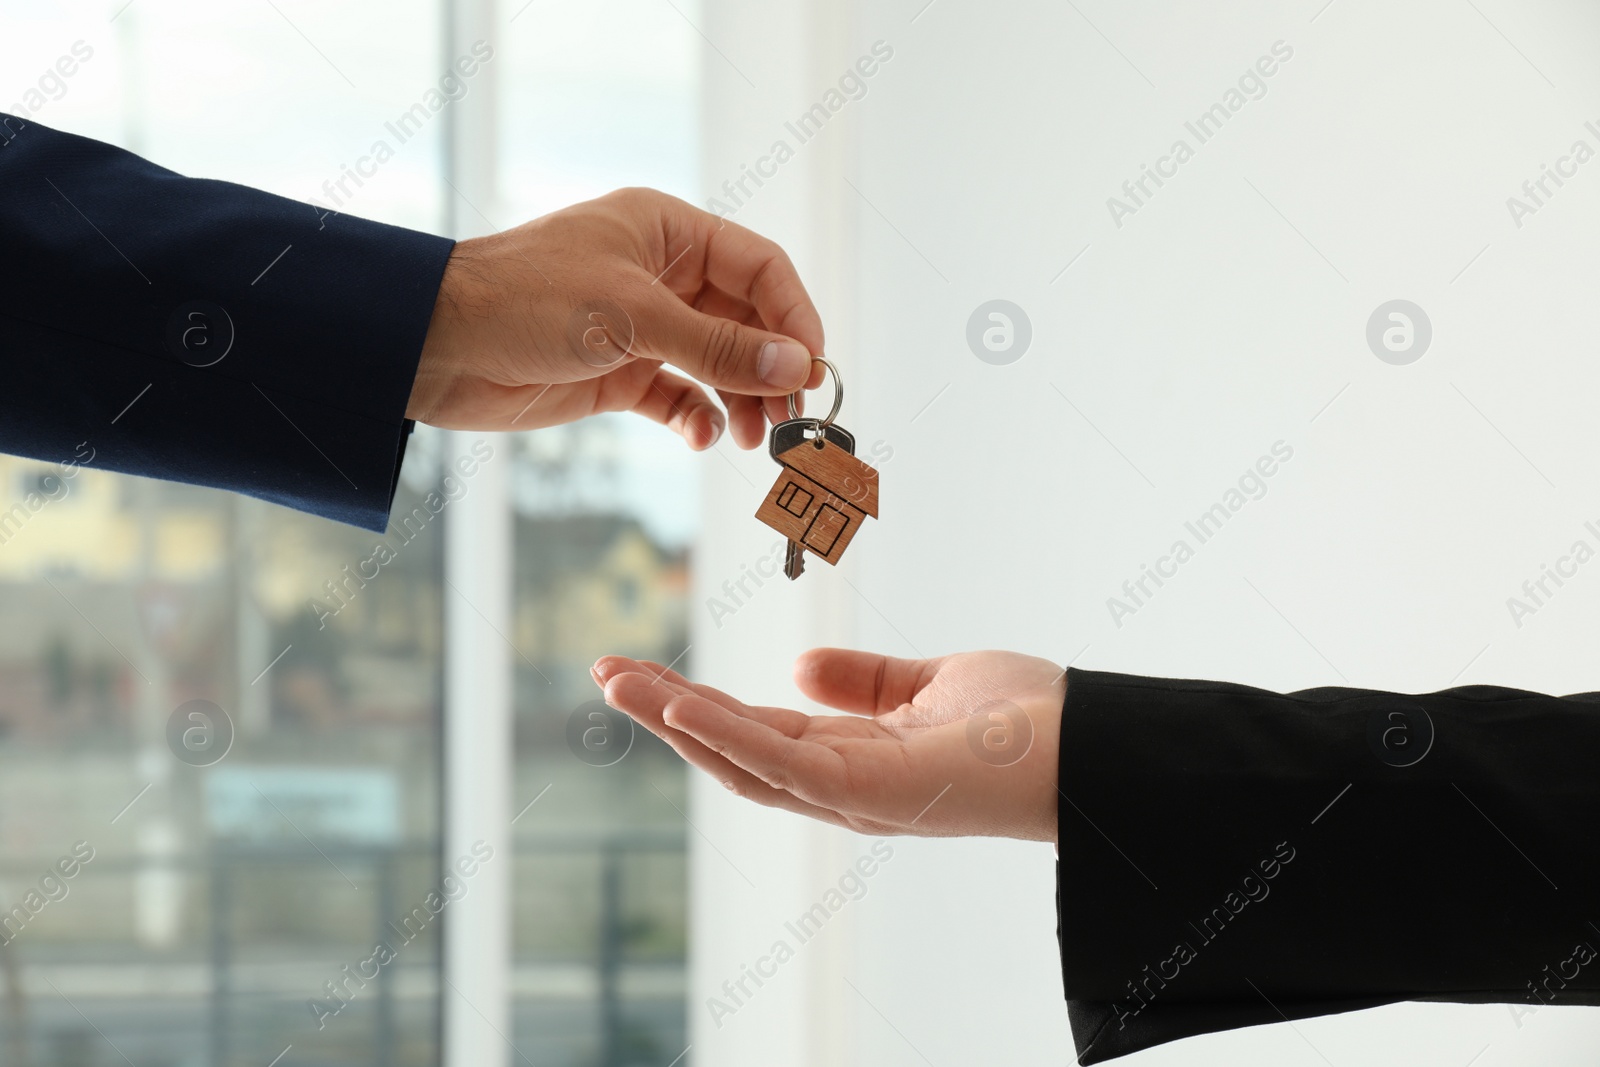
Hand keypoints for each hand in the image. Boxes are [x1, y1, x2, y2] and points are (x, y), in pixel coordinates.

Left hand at [407, 187, 825, 449]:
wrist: (433, 345)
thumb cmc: (523, 301)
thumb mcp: (630, 318)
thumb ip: (717, 347)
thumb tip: (795, 366)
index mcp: (668, 231)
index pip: (760, 268)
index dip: (795, 316)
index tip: (814, 369)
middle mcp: (661, 274)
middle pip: (745, 320)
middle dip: (770, 368)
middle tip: (791, 419)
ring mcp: (640, 325)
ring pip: (716, 362)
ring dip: (740, 399)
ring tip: (753, 438)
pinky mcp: (617, 372)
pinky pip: (678, 395)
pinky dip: (696, 416)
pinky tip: (701, 436)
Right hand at [591, 648, 1064, 841]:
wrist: (1087, 745)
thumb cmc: (1026, 719)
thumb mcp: (929, 683)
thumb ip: (865, 682)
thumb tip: (798, 670)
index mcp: (851, 760)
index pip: (757, 731)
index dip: (697, 703)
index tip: (644, 670)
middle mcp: (840, 788)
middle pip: (732, 751)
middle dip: (665, 713)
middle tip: (604, 673)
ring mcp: (850, 798)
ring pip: (741, 761)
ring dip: (674, 721)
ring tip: (617, 682)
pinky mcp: (868, 794)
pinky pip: (782, 764)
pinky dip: (725, 735)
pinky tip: (679, 704)